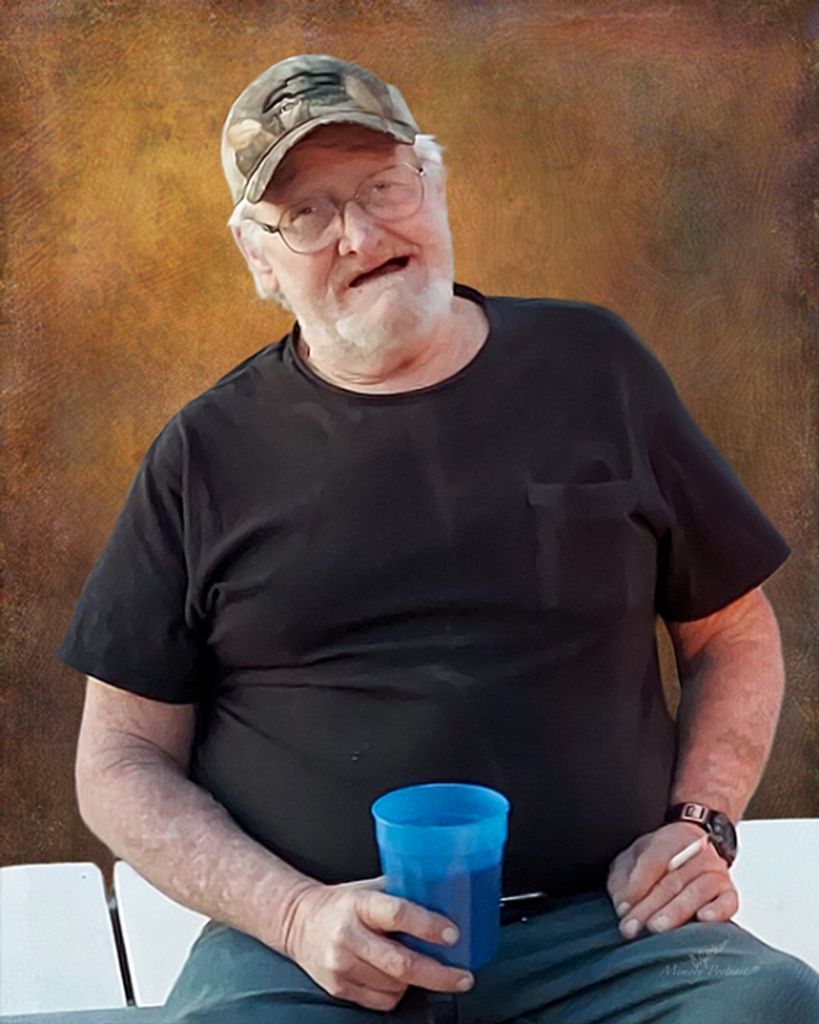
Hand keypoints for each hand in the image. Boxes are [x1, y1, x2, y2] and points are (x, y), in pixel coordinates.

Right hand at [280, 875, 474, 1012]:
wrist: (298, 922)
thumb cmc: (341, 903)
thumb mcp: (369, 888)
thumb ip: (401, 891)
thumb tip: (444, 892)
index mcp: (360, 904)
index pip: (397, 914)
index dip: (428, 926)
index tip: (452, 935)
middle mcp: (349, 935)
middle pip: (401, 963)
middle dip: (438, 974)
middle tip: (462, 976)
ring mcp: (342, 965)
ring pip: (394, 985)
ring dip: (417, 981)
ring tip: (425, 969)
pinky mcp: (339, 988)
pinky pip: (382, 1000)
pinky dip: (398, 992)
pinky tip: (397, 978)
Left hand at [607, 822, 737, 939]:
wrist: (693, 853)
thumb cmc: (659, 859)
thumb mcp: (634, 859)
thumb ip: (624, 879)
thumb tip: (623, 905)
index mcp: (674, 836)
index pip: (655, 859)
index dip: (638, 884)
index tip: (624, 908)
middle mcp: (699, 852)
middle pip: (672, 880)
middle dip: (649, 906)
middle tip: (633, 927)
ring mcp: (717, 872)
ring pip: (697, 891)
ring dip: (675, 911)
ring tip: (656, 928)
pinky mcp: (730, 893)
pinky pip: (727, 902)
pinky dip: (717, 910)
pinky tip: (702, 919)